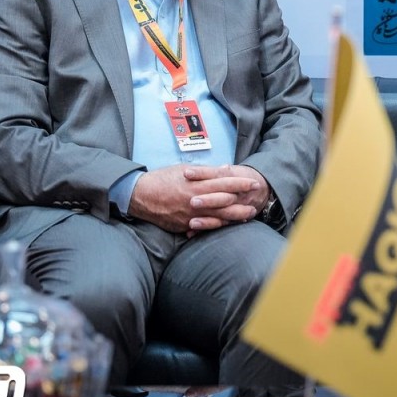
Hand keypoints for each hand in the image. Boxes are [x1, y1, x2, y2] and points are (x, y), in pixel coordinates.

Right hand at [128, 164, 265, 233]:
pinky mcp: (185, 225)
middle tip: (256, 201)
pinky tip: (228, 225)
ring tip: (248, 215)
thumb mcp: (185, 169)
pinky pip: (205, 227)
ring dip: (235, 216)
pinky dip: (218, 226)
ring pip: (219, 217)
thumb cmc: (163, 179)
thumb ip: (207, 172)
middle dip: (243, 201)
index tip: (254, 182)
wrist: (140, 196)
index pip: (225, 183)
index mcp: (197, 184)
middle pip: (226, 202)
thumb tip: (225, 169)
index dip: (241, 183)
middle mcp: (196, 201)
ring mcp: (191, 215)